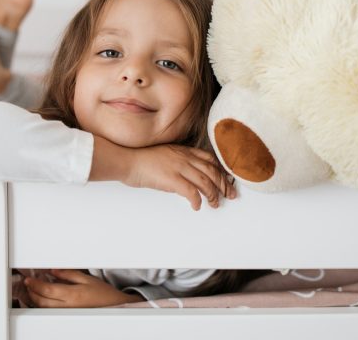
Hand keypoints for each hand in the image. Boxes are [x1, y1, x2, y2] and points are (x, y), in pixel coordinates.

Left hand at [24, 269, 143, 307]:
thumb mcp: (86, 278)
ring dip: (36, 299)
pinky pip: (51, 311)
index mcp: (73, 294)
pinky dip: (43, 304)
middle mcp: (68, 306)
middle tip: (28, 283)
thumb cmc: (103, 293)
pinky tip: (42, 299)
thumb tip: (53, 271)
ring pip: (45, 308)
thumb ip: (68, 274)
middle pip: (43, 301)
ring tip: (32, 290)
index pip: (47, 290)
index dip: (35, 284)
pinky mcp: (68, 315)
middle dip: (32, 292)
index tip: (29, 279)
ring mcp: (68, 312)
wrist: (114, 306)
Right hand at [122, 144, 236, 210]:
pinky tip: (197, 206)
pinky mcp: (172, 179)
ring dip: (213, 195)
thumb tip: (187, 175)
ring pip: (205, 182)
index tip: (226, 180)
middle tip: (230, 195)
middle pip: (212, 171)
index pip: (209, 159)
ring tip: (215, 204)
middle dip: (224, 184)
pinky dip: (197, 200)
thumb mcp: (164, 155)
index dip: (220, 171)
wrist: (127, 160)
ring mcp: (179, 167)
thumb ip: (177, 161)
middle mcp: (184, 157)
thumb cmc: (141, 160)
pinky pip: (191, 192)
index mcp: (183, 151)